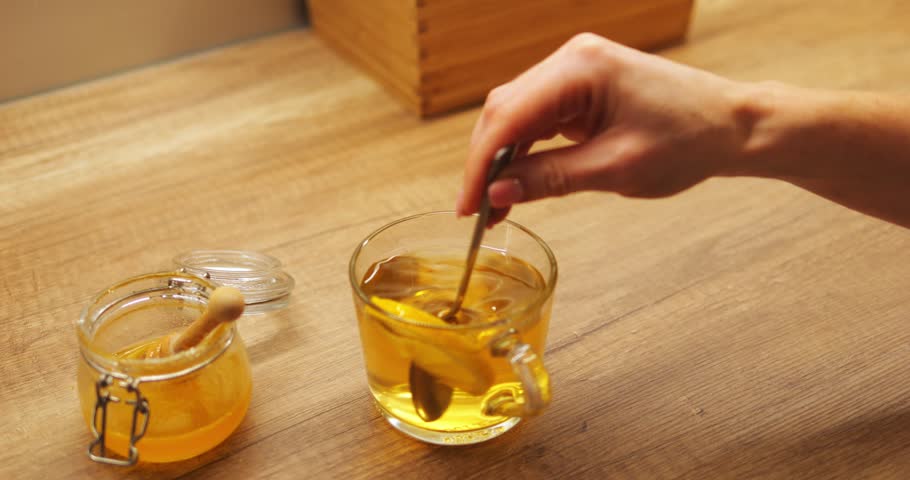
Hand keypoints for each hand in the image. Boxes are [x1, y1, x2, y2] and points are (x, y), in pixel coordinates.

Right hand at [457, 33, 750, 221]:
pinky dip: (524, 150)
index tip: (467, 207)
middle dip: (485, 163)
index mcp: (581, 68)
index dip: (481, 165)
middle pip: (504, 111)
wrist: (732, 127)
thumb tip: (497, 193)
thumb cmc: (688, 141)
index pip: (508, 117)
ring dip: (501, 159)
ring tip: (493, 206)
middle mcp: (571, 58)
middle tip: (475, 212)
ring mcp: (575, 70)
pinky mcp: (581, 87)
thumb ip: (550, 179)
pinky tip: (516, 181)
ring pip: (515, 114)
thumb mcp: (615, 169)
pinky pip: (537, 117)